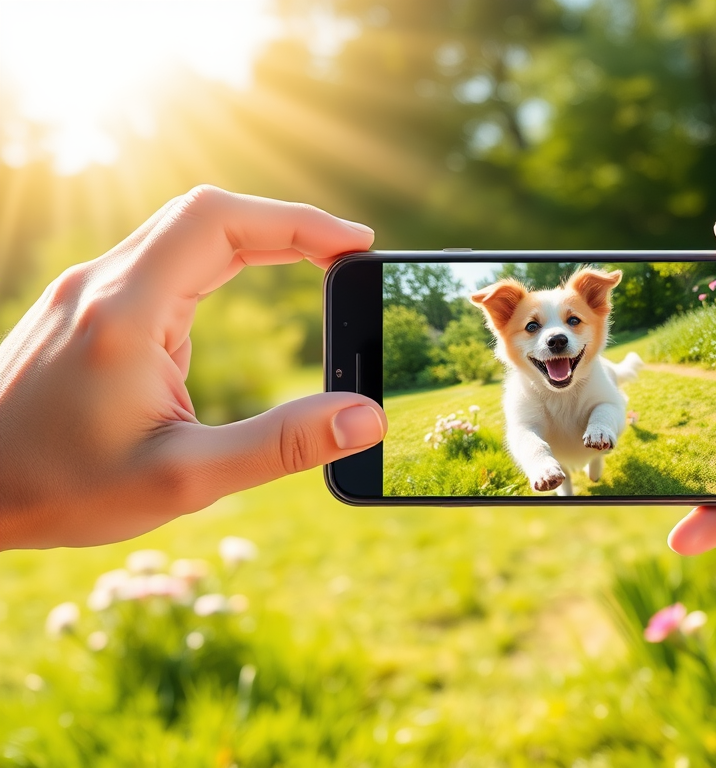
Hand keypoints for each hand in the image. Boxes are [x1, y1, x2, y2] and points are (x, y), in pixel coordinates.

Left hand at [0, 186, 386, 548]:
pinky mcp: (87, 311)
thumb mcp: (182, 478)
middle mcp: (103, 286)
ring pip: (183, 233)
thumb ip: (280, 446)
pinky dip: (220, 261)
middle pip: (205, 215)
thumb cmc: (59, 489)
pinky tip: (242, 287)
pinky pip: (164, 262)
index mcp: (126, 313)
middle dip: (285, 226)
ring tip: (313, 266)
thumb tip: (365, 418)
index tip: (355, 247)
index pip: (220, 223)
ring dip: (253, 240)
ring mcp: (89, 294)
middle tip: (345, 258)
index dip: (297, 223)